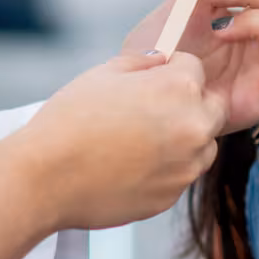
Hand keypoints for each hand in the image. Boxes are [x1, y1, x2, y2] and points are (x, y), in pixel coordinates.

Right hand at [0, 51, 225, 230]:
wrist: (46, 177)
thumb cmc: (69, 121)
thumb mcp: (103, 73)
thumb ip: (143, 63)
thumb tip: (161, 62)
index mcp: (179, 88)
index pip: (195, 68)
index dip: (171, 69)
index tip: (151, 79)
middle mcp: (194, 127)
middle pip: (211, 107)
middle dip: (189, 104)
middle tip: (152, 109)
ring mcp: (186, 166)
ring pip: (203, 146)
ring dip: (184, 139)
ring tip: (140, 140)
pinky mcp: (173, 196)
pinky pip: (181, 175)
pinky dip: (165, 169)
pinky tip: (130, 165)